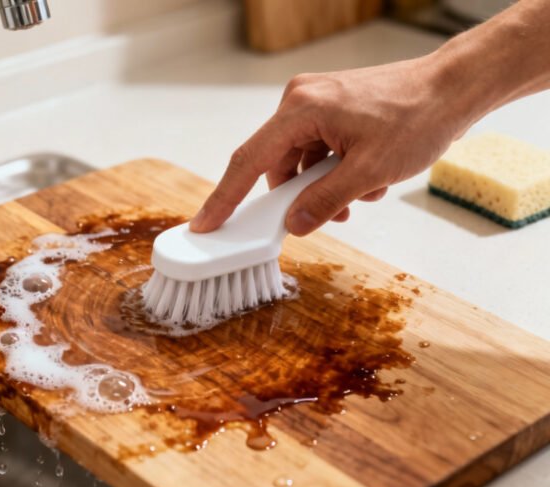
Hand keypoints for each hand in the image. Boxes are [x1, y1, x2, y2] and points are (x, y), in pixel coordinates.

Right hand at [189, 55, 472, 235]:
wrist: (452, 88)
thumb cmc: (417, 117)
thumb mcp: (370, 171)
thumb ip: (325, 200)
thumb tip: (295, 224)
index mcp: (301, 109)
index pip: (249, 161)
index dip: (225, 198)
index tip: (206, 225)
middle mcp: (300, 101)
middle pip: (274, 164)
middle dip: (296, 196)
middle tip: (322, 217)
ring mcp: (314, 103)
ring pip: (297, 161)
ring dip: (320, 187)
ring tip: (359, 194)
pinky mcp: (329, 109)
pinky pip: (315, 151)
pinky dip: (332, 172)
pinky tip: (363, 178)